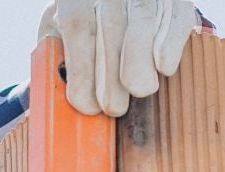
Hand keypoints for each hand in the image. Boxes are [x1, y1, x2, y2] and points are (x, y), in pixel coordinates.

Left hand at [38, 0, 200, 116]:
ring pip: (143, 18)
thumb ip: (54, 60)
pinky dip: (171, 41)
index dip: (83, 68)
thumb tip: (50, 94)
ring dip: (140, 59)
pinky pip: (175, 15)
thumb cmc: (82, 32)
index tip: (87, 105)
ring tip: (139, 91)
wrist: (111, 5)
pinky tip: (164, 68)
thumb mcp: (58, 38)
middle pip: (112, 25)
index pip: (78, 25)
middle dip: (112, 73)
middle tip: (114, 108)